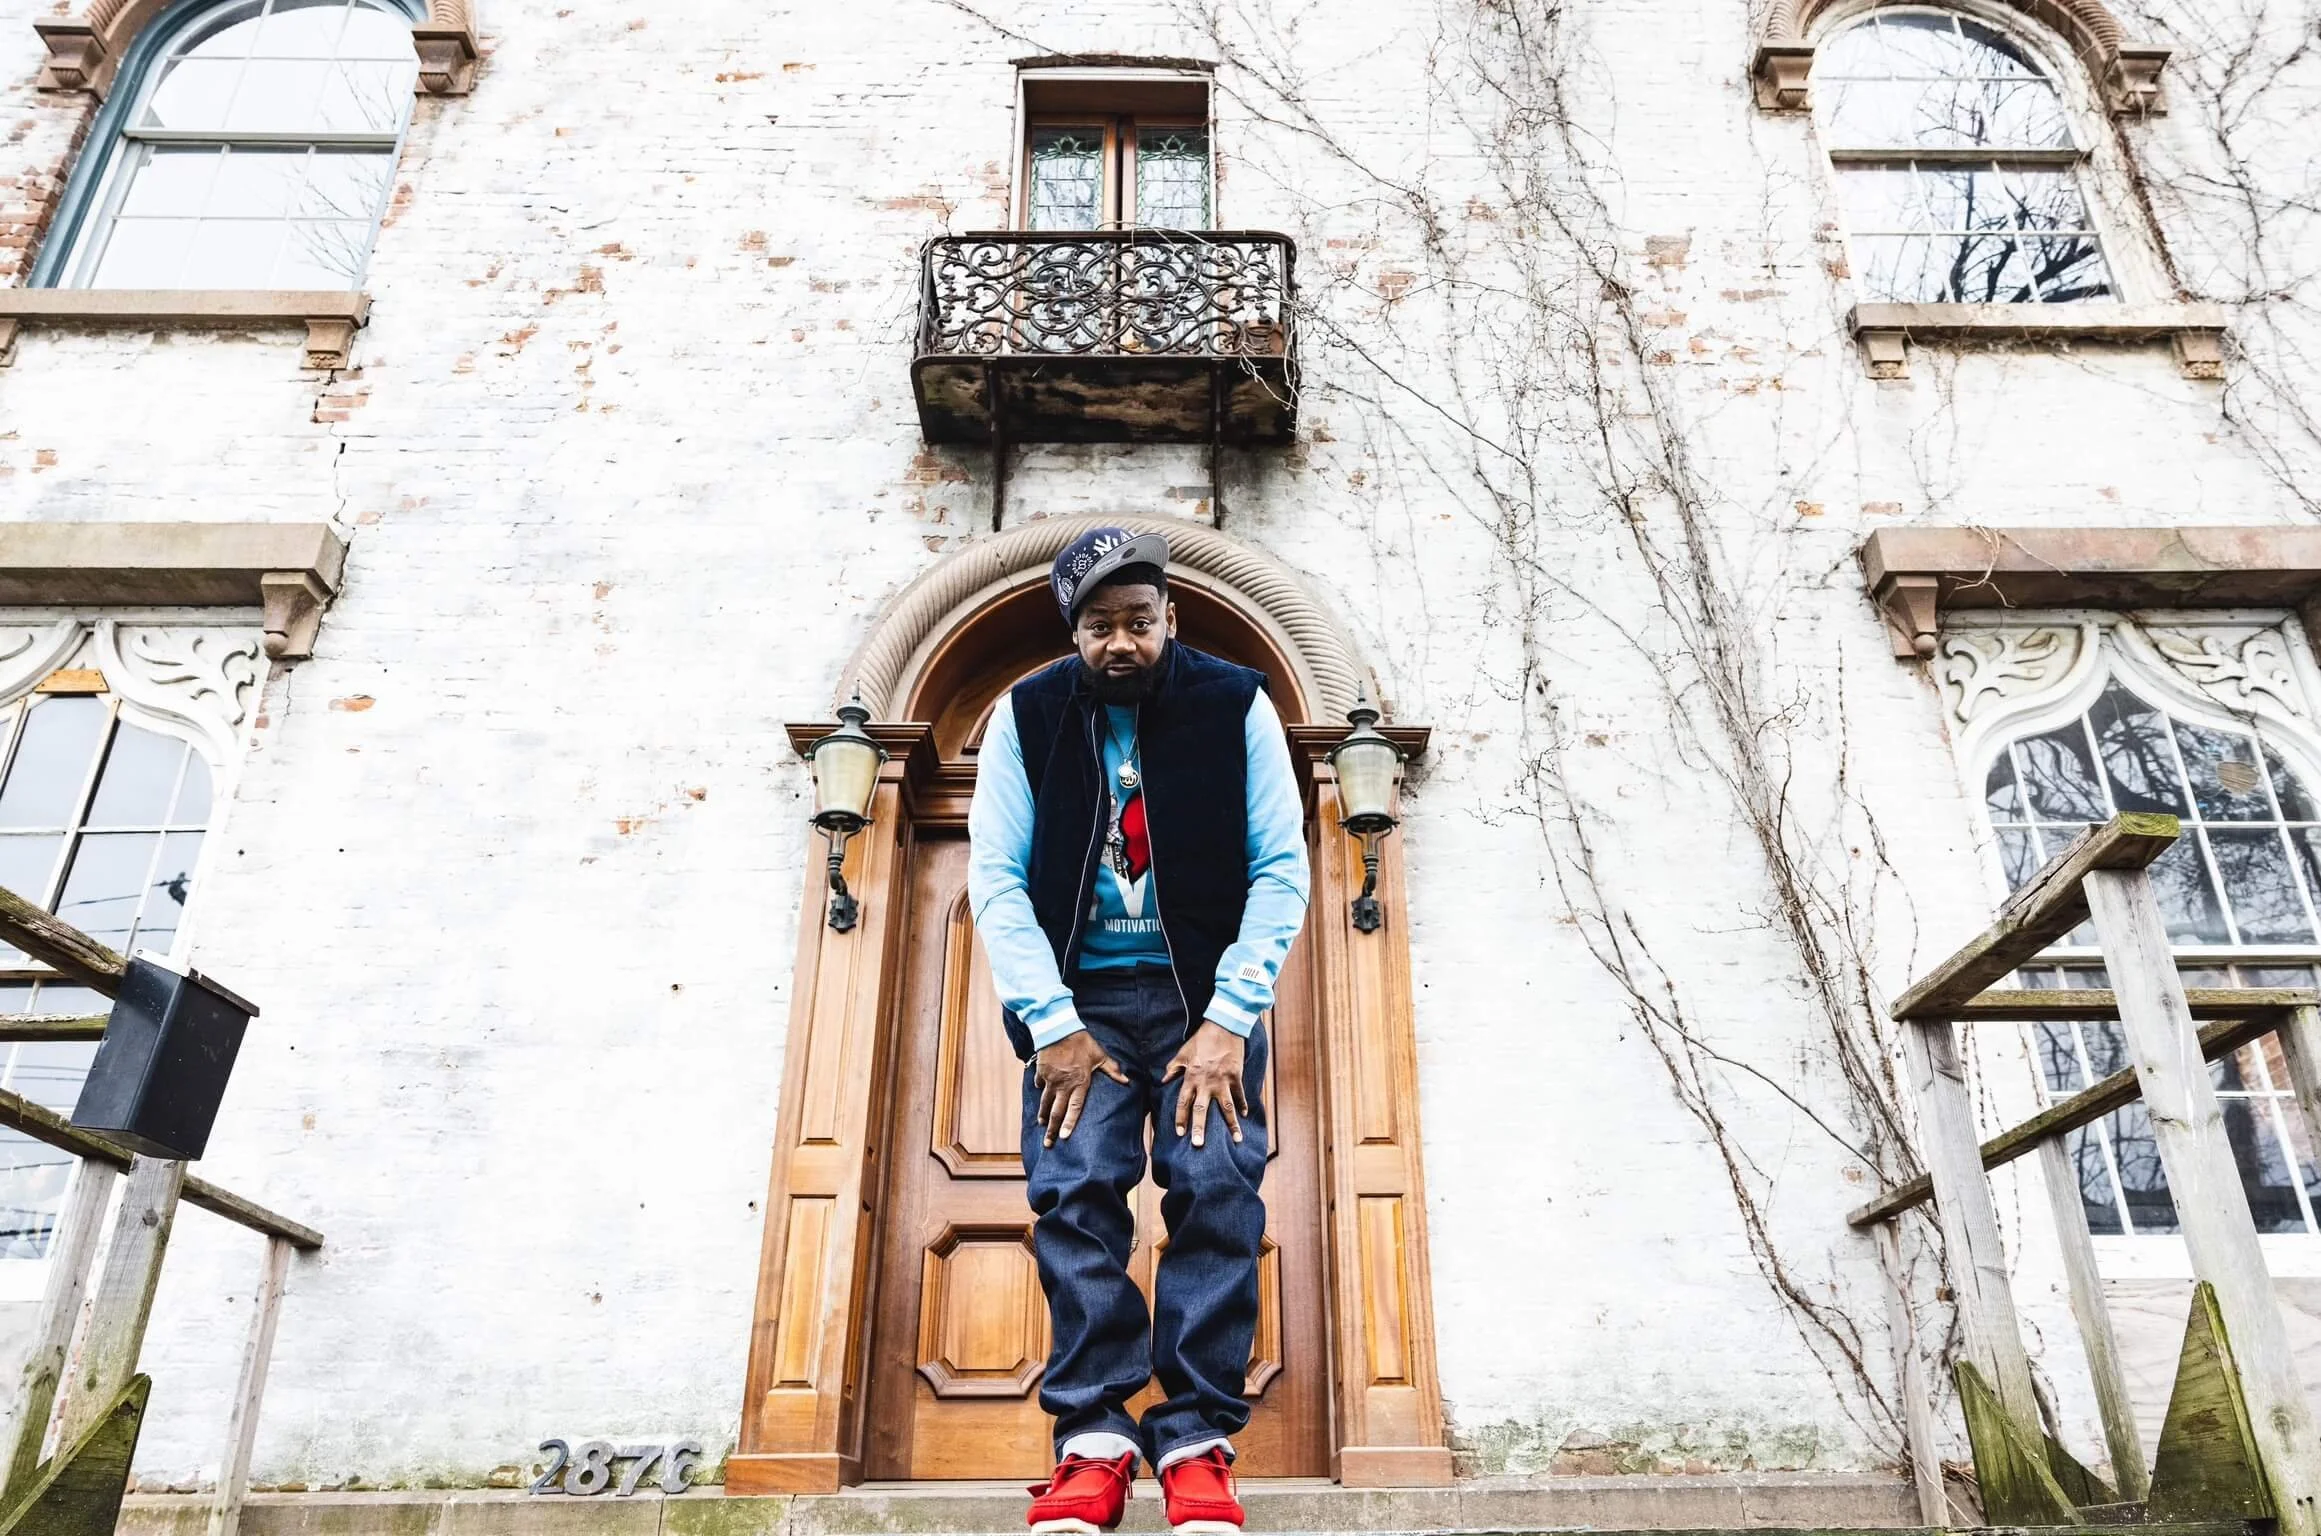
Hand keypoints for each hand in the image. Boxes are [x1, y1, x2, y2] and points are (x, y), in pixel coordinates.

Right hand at [1032, 1031, 1130, 1146]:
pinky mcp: (1041, 1072)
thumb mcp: (1099, 1055)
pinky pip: (1039, 1085)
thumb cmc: (1081, 1041)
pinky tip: (1039, 1094)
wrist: (1058, 1028)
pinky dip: (1039, 1090)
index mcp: (1080, 1083)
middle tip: (1048, 1144)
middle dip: (1051, 1129)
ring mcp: (1051, 1080)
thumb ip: (1112, 1069)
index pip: (1074, 1108)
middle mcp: (1064, 1085)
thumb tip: (1126, 1081)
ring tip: (1041, 1125)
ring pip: (1045, 1102)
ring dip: (1043, 1115)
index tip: (1064, 1137)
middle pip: (1056, 1111)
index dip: (1069, 1123)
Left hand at [1164, 1021, 1248, 1148]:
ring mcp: (1222, 1080)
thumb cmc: (1202, 1039)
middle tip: (1198, 1145)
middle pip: (1202, 1110)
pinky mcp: (1236, 1076)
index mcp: (1191, 1077)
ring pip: (1226, 1107)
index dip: (1181, 1118)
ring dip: (1231, 1124)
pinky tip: (1244, 1115)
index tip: (1180, 1134)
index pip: (1183, 1102)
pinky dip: (1242, 1105)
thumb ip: (1173, 1068)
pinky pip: (1240, 1094)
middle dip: (1200, 1128)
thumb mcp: (1183, 1052)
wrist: (1224, 1026)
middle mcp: (1206, 1082)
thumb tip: (1163, 1080)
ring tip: (1236, 1139)